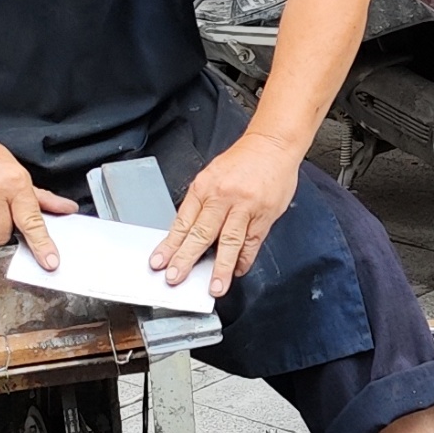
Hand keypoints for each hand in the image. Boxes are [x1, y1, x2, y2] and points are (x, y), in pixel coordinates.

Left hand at [154, 134, 303, 290]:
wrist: (273, 145)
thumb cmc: (243, 160)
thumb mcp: (212, 175)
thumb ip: (202, 203)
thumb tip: (189, 234)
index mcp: (204, 187)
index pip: (183, 222)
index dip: (170, 245)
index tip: (160, 262)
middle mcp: (223, 197)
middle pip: (201, 234)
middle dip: (187, 259)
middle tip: (176, 277)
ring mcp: (245, 207)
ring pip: (229, 242)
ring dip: (221, 268)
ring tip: (215, 287)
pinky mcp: (265, 214)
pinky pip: (252, 242)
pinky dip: (244, 259)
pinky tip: (237, 270)